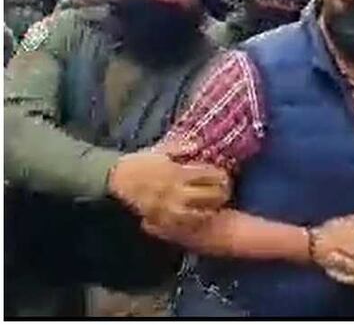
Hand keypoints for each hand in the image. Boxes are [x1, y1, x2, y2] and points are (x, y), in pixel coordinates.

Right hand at [108, 149, 230, 231]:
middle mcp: (178, 192)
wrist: (118, 183)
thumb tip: (198, 144)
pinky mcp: (166, 222)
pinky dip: (199, 219)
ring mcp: (173, 209)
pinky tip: (198, 213)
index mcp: (179, 172)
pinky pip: (191, 224)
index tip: (222, 174)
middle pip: (214, 195)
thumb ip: (181, 147)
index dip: (221, 175)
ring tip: (212, 202)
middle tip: (222, 189)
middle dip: (222, 191)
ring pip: (206, 212)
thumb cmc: (140, 164)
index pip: (212, 175)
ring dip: (213, 207)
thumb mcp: (160, 150)